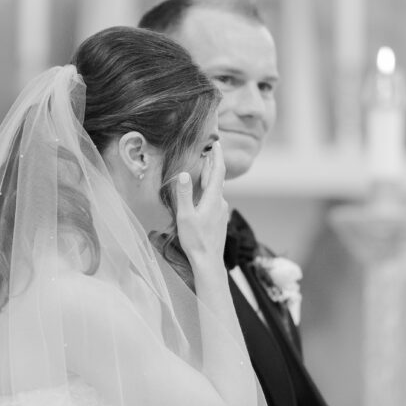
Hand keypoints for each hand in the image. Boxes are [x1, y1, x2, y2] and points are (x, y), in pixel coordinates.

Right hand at [173, 141, 228, 266]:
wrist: (209, 261)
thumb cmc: (196, 240)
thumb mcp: (185, 216)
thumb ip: (184, 194)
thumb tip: (184, 173)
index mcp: (213, 199)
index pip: (218, 171)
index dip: (217, 156)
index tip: (216, 144)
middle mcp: (220, 202)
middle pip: (217, 178)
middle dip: (212, 164)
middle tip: (208, 150)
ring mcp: (221, 211)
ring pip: (216, 189)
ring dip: (210, 177)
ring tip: (204, 167)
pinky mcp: (219, 219)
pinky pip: (214, 199)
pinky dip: (209, 189)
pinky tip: (203, 192)